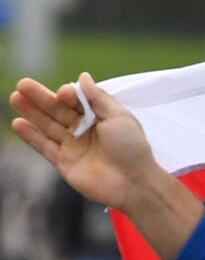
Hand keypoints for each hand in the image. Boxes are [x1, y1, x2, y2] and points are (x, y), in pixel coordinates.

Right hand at [10, 73, 163, 211]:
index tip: (64, 93)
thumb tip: (83, 76)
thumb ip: (98, 97)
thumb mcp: (119, 117)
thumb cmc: (132, 148)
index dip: (68, 95)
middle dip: (40, 98)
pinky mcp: (64, 163)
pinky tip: (18, 123)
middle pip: (58, 111)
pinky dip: (31, 136)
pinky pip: (44, 147)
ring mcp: (73, 147)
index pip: (76, 101)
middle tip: (22, 84)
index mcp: (100, 118)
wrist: (134, 183)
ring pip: (48, 126)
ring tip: (15, 97)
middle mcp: (85, 131)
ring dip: (32, 113)